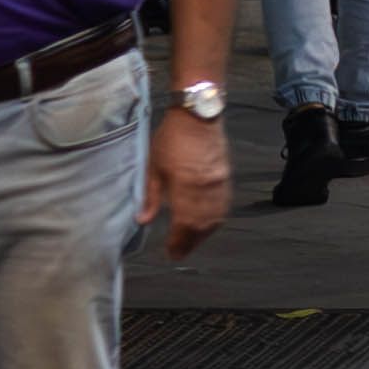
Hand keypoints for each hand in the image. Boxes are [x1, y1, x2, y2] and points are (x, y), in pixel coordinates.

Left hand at [146, 102, 228, 259]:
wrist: (198, 114)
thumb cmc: (171, 138)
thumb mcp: (153, 166)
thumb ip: (150, 196)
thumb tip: (143, 220)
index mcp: (185, 186)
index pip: (183, 224)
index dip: (178, 242)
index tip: (170, 253)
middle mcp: (205, 188)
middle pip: (201, 225)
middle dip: (190, 242)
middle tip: (179, 253)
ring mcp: (219, 183)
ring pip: (215, 217)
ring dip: (204, 234)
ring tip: (192, 242)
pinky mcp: (226, 176)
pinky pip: (223, 205)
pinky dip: (216, 219)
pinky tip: (208, 224)